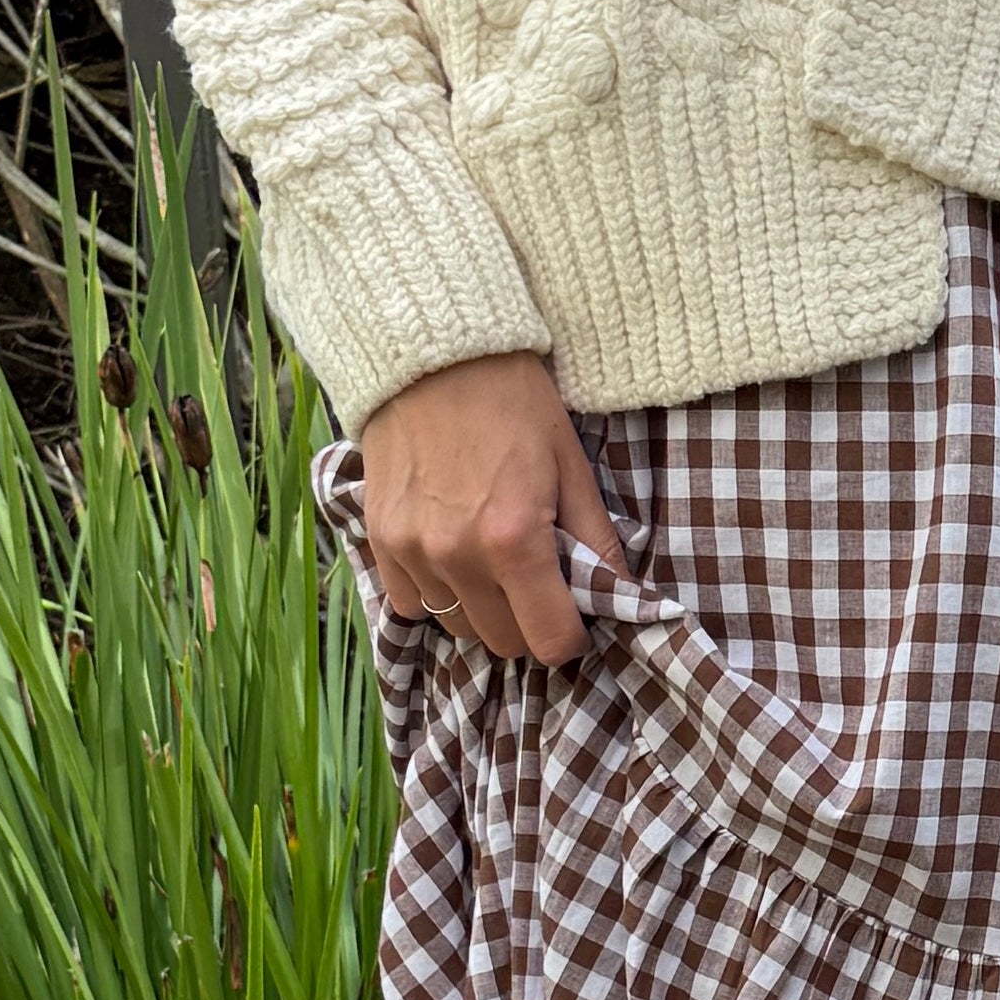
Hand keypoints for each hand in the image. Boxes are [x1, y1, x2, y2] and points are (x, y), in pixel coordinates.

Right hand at [361, 349, 626, 663]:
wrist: (434, 356)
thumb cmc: (513, 403)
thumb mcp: (570, 464)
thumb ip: (596, 539)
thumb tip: (619, 594)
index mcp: (514, 539)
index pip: (548, 640)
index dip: (571, 638)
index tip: (577, 619)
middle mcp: (458, 557)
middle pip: (503, 642)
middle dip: (530, 623)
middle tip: (540, 583)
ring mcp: (412, 552)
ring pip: (457, 627)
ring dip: (483, 610)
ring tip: (495, 563)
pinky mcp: (380, 541)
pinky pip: (411, 603)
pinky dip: (437, 594)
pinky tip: (454, 555)